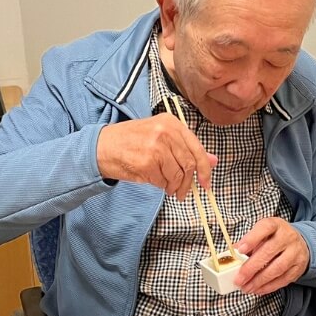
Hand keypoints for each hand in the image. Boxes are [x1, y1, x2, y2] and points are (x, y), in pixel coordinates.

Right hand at [97, 116, 216, 199]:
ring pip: (177, 175)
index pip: (197, 149)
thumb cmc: (131, 142)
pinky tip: (151, 179)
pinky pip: (162, 182)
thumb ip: (186, 148)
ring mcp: (156, 147)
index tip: (206, 183)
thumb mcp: (160, 137)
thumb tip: (213, 161)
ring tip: (165, 186)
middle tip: (183, 192)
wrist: (102, 147)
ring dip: (173, 186)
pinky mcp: (147, 163)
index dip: (205, 169)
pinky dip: (159, 185)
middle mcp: (166, 132)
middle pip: (189, 164)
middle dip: (188, 183)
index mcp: (171, 123)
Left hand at [233, 217, 309, 295]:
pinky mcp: (298, 267)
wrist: (299, 243)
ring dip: (259, 280)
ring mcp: (295, 252)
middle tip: (239, 279)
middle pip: (269, 252)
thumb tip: (232, 254)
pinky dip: (269, 286)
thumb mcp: (262, 234)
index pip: (265, 228)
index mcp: (276, 225)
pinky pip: (283, 279)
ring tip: (246, 287)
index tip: (239, 250)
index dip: (252, 239)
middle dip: (251, 268)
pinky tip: (258, 289)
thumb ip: (248, 242)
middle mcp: (288, 237)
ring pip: (277, 268)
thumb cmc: (275, 238)